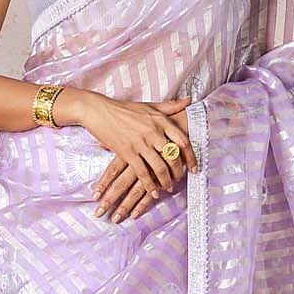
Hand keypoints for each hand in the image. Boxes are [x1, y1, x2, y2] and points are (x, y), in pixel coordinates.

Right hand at [85, 98, 197, 220]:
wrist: (99, 110)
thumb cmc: (124, 108)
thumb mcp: (149, 105)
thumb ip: (170, 106)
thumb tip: (189, 100)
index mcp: (161, 120)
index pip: (183, 141)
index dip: (191, 157)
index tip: (195, 168)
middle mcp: (153, 132)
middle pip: (173, 157)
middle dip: (179, 172)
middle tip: (179, 180)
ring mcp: (140, 143)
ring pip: (160, 167)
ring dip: (166, 181)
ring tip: (168, 187)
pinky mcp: (127, 152)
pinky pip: (142, 173)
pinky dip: (150, 185)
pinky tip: (154, 192)